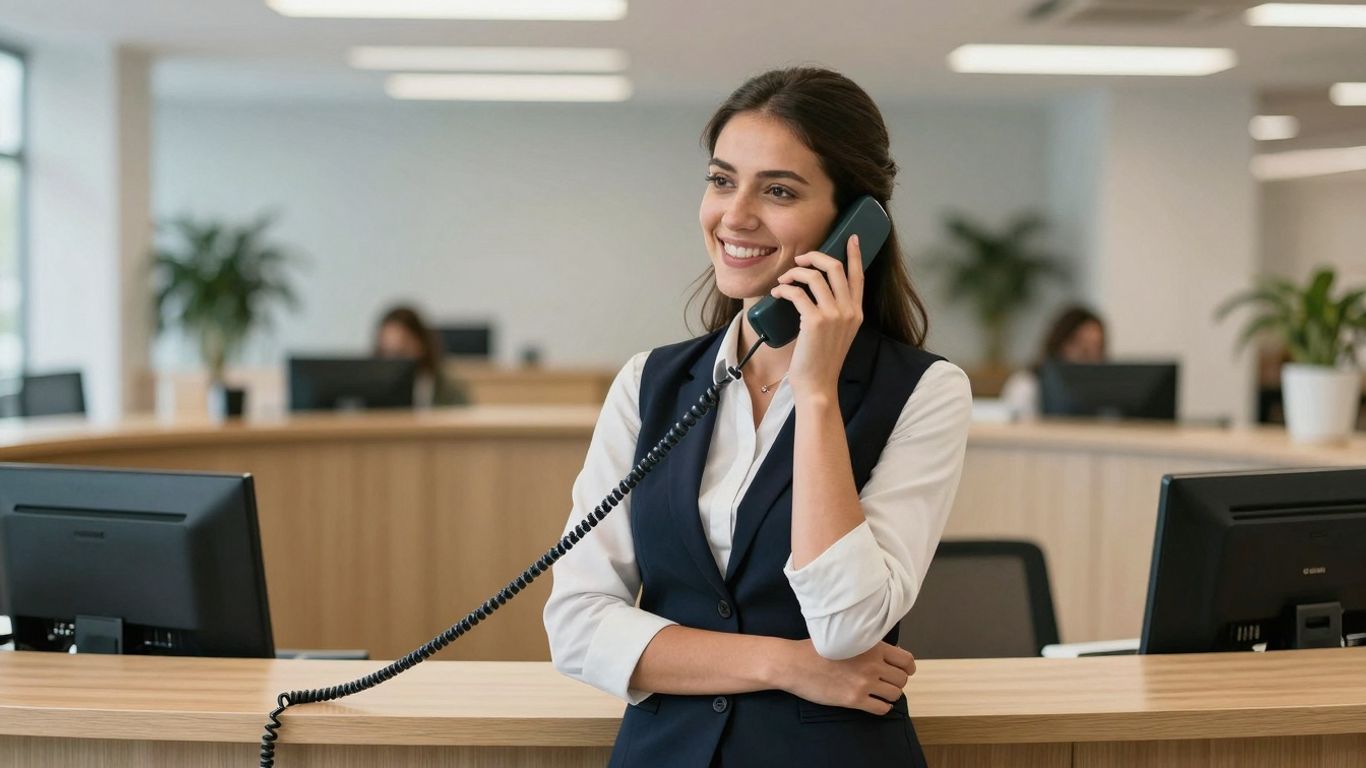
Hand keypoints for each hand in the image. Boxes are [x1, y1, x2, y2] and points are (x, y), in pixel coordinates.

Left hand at [769, 235, 864, 399]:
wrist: (818, 385)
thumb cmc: (822, 360)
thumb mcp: (837, 333)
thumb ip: (835, 311)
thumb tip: (816, 288)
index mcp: (857, 313)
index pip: (858, 275)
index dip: (854, 254)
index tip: (850, 237)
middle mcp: (849, 311)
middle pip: (835, 267)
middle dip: (814, 257)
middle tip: (799, 260)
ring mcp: (834, 315)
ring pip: (814, 276)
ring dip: (794, 273)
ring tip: (783, 280)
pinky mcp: (815, 321)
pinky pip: (797, 292)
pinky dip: (784, 288)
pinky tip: (777, 293)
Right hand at [779, 639, 914, 714]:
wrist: (795, 663)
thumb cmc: (816, 649)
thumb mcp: (846, 637)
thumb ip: (867, 644)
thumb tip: (888, 652)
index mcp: (872, 646)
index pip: (906, 660)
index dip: (908, 667)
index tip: (904, 670)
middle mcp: (872, 664)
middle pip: (902, 679)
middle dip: (897, 681)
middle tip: (886, 682)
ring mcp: (864, 683)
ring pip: (894, 694)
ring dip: (890, 695)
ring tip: (879, 692)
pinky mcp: (854, 699)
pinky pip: (881, 708)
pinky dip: (881, 707)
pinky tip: (873, 703)